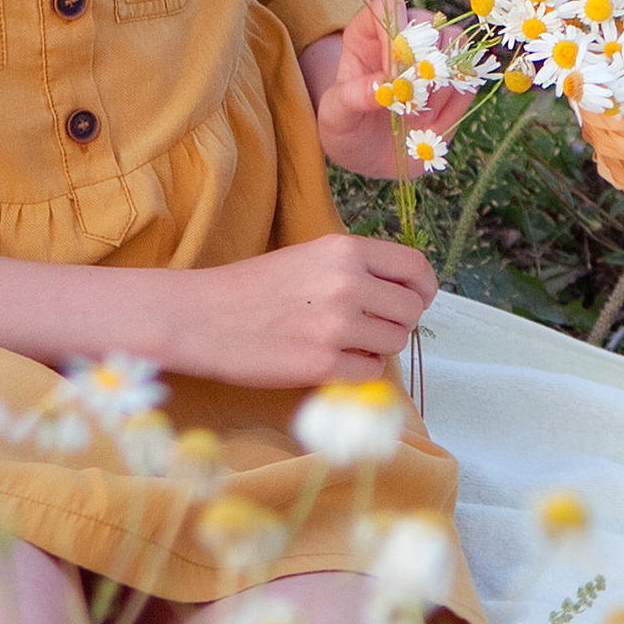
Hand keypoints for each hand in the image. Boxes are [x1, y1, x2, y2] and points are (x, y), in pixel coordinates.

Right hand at [159, 235, 439, 389]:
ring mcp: (336, 326)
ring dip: (378, 347)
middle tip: (371, 326)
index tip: (416, 299)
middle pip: (411, 310)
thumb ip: (357, 267)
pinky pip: (370, 373)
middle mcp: (347, 284)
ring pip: (395, 342)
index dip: (423, 288)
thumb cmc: (254, 287)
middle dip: (398, 321)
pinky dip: (357, 370)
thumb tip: (405, 289)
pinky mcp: (321, 365)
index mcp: (346, 250)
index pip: (415, 268)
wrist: (201, 317)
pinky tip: (331, 360)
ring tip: (345, 342)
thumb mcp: (311, 256)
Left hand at [309, 0, 475, 177]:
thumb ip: (350, 98)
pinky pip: (470, 74)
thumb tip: (381, 86)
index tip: (392, 72)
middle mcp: (404, 37)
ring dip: (441, 81)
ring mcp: (433, 56)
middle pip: (428, 22)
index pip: (388, 7)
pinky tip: (434, 122)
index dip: (394, 32)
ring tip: (418, 112)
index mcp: (367, 35)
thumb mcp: (334, 117)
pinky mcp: (456, 78)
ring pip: (456, 43)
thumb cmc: (347, 129)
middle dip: (422, 62)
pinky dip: (457, 99)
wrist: (373, 157)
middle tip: (409, 99)